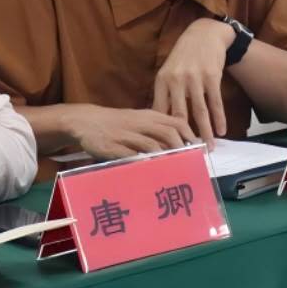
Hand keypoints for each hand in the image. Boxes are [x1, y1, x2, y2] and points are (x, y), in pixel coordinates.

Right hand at [61, 105, 196, 160]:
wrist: (86, 121)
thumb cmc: (118, 123)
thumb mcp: (139, 120)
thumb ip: (158, 129)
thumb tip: (181, 142)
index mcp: (149, 116)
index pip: (176, 122)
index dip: (190, 135)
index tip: (200, 148)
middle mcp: (139, 124)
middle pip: (167, 133)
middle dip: (181, 148)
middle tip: (189, 162)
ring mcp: (125, 135)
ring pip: (150, 145)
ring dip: (164, 158)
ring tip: (174, 170)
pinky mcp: (112, 146)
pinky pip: (128, 155)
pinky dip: (140, 162)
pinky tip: (149, 171)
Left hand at [154, 18, 232, 145]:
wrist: (204, 34)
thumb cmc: (184, 56)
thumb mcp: (168, 71)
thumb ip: (165, 93)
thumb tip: (159, 121)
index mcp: (162, 81)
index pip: (160, 111)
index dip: (162, 130)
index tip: (165, 147)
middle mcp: (176, 80)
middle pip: (179, 115)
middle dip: (184, 137)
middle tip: (187, 155)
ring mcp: (194, 78)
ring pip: (200, 112)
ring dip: (205, 132)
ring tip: (208, 148)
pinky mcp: (211, 76)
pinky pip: (215, 102)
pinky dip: (219, 118)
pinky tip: (222, 130)